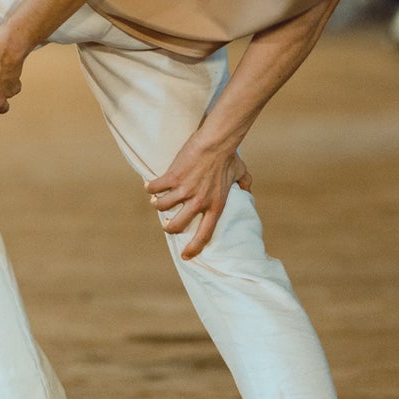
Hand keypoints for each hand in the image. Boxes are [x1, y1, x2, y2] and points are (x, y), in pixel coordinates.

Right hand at [146, 131, 252, 260]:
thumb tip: (248, 189)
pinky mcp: (173, 177)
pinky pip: (155, 188)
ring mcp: (184, 190)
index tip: (186, 256)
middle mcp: (199, 202)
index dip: (194, 248)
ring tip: (156, 200)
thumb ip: (245, 184)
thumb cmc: (229, 156)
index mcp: (215, 206)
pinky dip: (151, 188)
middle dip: (169, 227)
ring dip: (157, 205)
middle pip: (176, 225)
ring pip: (162, 207)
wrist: (216, 142)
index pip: (204, 235)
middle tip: (167, 223)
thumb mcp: (241, 173)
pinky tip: (150, 186)